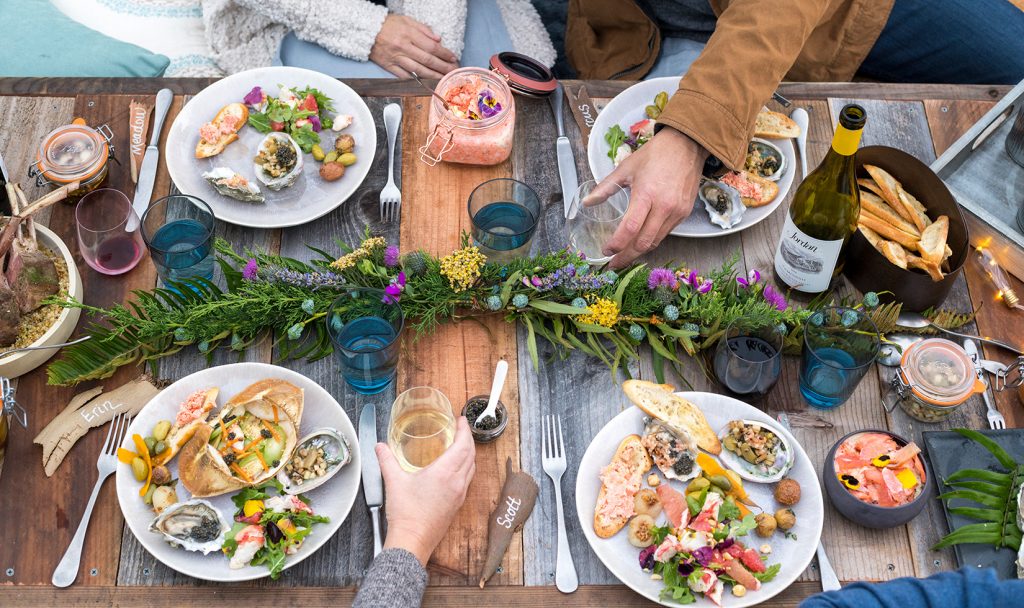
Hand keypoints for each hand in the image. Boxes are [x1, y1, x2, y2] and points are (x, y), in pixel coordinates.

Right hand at [369, 15, 458, 78]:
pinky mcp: (389, 66)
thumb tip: (438, 39)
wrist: (366, 31)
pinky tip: (426, 83)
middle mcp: (403, 47)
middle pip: (427, 60)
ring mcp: (396, 58)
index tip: (453, 58)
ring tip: (443, 78)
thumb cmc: (387, 24)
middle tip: (453, 71)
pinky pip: (405, 76)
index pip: (431, 46)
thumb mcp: (406, 20)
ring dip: (433, 75)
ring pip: (418, 70)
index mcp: (408, 34)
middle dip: (442, 67)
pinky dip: (416, 80)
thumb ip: (423, 29)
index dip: (444, 53)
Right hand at [378, 416, 475, 564]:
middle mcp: (457, 483)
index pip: (463, 445)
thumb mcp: (393, 482)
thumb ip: (387, 460)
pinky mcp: (457, 505)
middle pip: (471, 455)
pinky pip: (467, 480)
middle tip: (461, 429)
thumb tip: (380, 447)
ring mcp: (459, 495)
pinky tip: (455, 468)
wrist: (412, 541)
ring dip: (469, 453)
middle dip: (468, 439)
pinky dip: (466, 468)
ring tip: (460, 445)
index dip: (464, 430)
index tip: (461, 420)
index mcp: (445, 473)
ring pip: (471, 468)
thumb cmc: (405, 515)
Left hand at [585, 128, 708, 267]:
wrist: (686, 146)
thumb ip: (605, 188)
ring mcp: (676, 212)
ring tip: (624, 256)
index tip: (606, 251)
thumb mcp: (626, 168)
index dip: (616, 245)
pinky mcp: (684, 213)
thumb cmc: (654, 155)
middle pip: (643, 243)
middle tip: (613, 263)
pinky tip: (640, 242)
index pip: (630, 229)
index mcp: (646, 194)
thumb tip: (587, 202)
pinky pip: (665, 233)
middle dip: (626, 257)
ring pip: (655, 242)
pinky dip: (651, 240)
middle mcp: (664, 207)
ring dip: (638, 252)